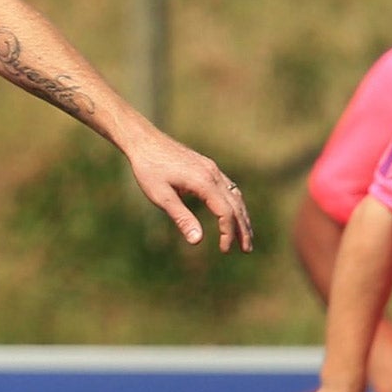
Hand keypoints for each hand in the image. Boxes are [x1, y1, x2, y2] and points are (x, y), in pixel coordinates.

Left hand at [121, 131, 253, 252]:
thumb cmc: (149, 169)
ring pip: (235, 196)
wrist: (144, 141)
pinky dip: (235, 203)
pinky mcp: (208, 167)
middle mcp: (213, 174)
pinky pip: (229, 188)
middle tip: (247, 250)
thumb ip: (181, 218)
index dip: (228, 232)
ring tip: (245, 236)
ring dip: (242, 216)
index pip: (225, 212)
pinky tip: (233, 213)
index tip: (224, 250)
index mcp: (204, 182)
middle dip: (243, 228)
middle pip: (236, 205)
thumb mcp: (161, 197)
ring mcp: (213, 169)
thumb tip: (197, 241)